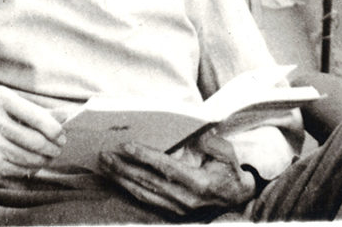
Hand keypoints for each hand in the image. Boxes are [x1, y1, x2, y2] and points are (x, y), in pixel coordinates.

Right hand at [0, 86, 65, 182]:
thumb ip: (36, 109)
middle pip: (35, 140)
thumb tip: (66, 115)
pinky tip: (35, 162)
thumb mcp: (9, 103)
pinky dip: (32, 167)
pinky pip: (20, 169)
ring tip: (50, 155)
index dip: (54, 129)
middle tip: (59, 147)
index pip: (36, 116)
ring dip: (45, 159)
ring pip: (30, 158)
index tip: (62, 134)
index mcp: (0, 99)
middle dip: (53, 147)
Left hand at [99, 139, 256, 215]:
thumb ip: (211, 142)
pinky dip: (128, 188)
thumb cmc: (229, 170)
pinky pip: (145, 199)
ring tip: (105, 164)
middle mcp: (185, 199)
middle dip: (124, 168)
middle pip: (148, 182)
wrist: (237, 199)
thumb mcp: (227, 153)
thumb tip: (194, 130)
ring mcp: (177, 208)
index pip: (166, 168)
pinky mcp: (171, 212)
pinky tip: (117, 178)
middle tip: (104, 154)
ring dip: (121, 179)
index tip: (127, 146)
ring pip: (143, 193)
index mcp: (199, 183)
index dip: (146, 157)